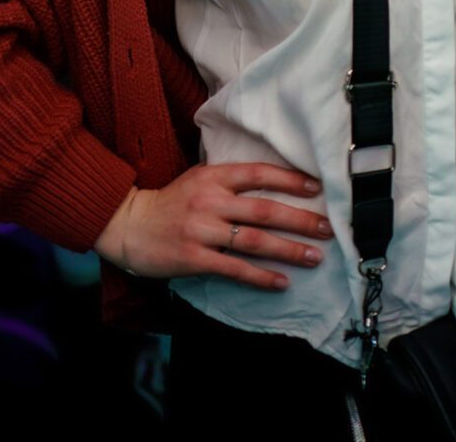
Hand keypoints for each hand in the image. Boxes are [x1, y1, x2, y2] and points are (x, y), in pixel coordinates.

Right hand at [94, 163, 334, 288]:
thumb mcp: (199, 179)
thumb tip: (274, 182)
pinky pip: (234, 268)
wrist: (128, 224)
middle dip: (300, 220)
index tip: (317, 188)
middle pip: (264, 209)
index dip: (291, 179)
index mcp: (214, 177)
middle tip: (327, 229)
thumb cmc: (170, 202)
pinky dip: (260, 276)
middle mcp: (210, 201)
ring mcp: (202, 230)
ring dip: (288, 249)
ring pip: (254, 240)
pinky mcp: (194, 257)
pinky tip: (281, 282)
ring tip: (314, 257)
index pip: (259, 173)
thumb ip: (230, 180)